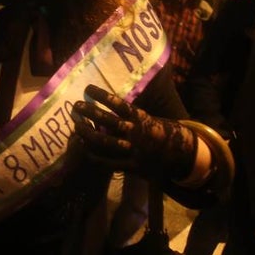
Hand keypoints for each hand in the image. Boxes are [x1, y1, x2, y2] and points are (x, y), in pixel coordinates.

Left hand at [69, 84, 208, 183]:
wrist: (179, 154)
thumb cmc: (159, 133)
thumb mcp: (149, 119)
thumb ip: (131, 115)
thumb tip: (109, 103)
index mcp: (141, 118)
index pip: (118, 104)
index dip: (102, 96)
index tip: (88, 88)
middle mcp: (135, 132)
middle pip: (108, 121)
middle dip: (90, 113)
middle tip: (76, 106)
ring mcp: (132, 150)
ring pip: (105, 141)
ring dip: (87, 133)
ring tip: (75, 125)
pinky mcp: (131, 166)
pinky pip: (108, 162)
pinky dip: (94, 156)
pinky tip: (82, 148)